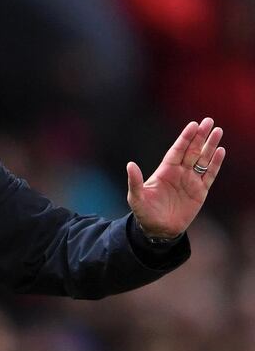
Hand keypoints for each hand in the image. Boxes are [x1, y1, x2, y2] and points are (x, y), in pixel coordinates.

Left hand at [127, 117, 225, 238]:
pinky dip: (215, 163)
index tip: (193, 124)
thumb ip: (135, 181)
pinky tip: (220, 151)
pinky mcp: (200, 192)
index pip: (177, 150)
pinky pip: (209, 175)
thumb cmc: (145, 212)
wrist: (158, 229)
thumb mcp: (136, 197)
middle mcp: (179, 172)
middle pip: (192, 150)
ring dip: (210, 146)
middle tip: (209, 120)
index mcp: (165, 170)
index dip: (185, 138)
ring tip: (218, 131)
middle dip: (200, 136)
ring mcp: (190, 181)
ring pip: (203, 159)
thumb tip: (130, 164)